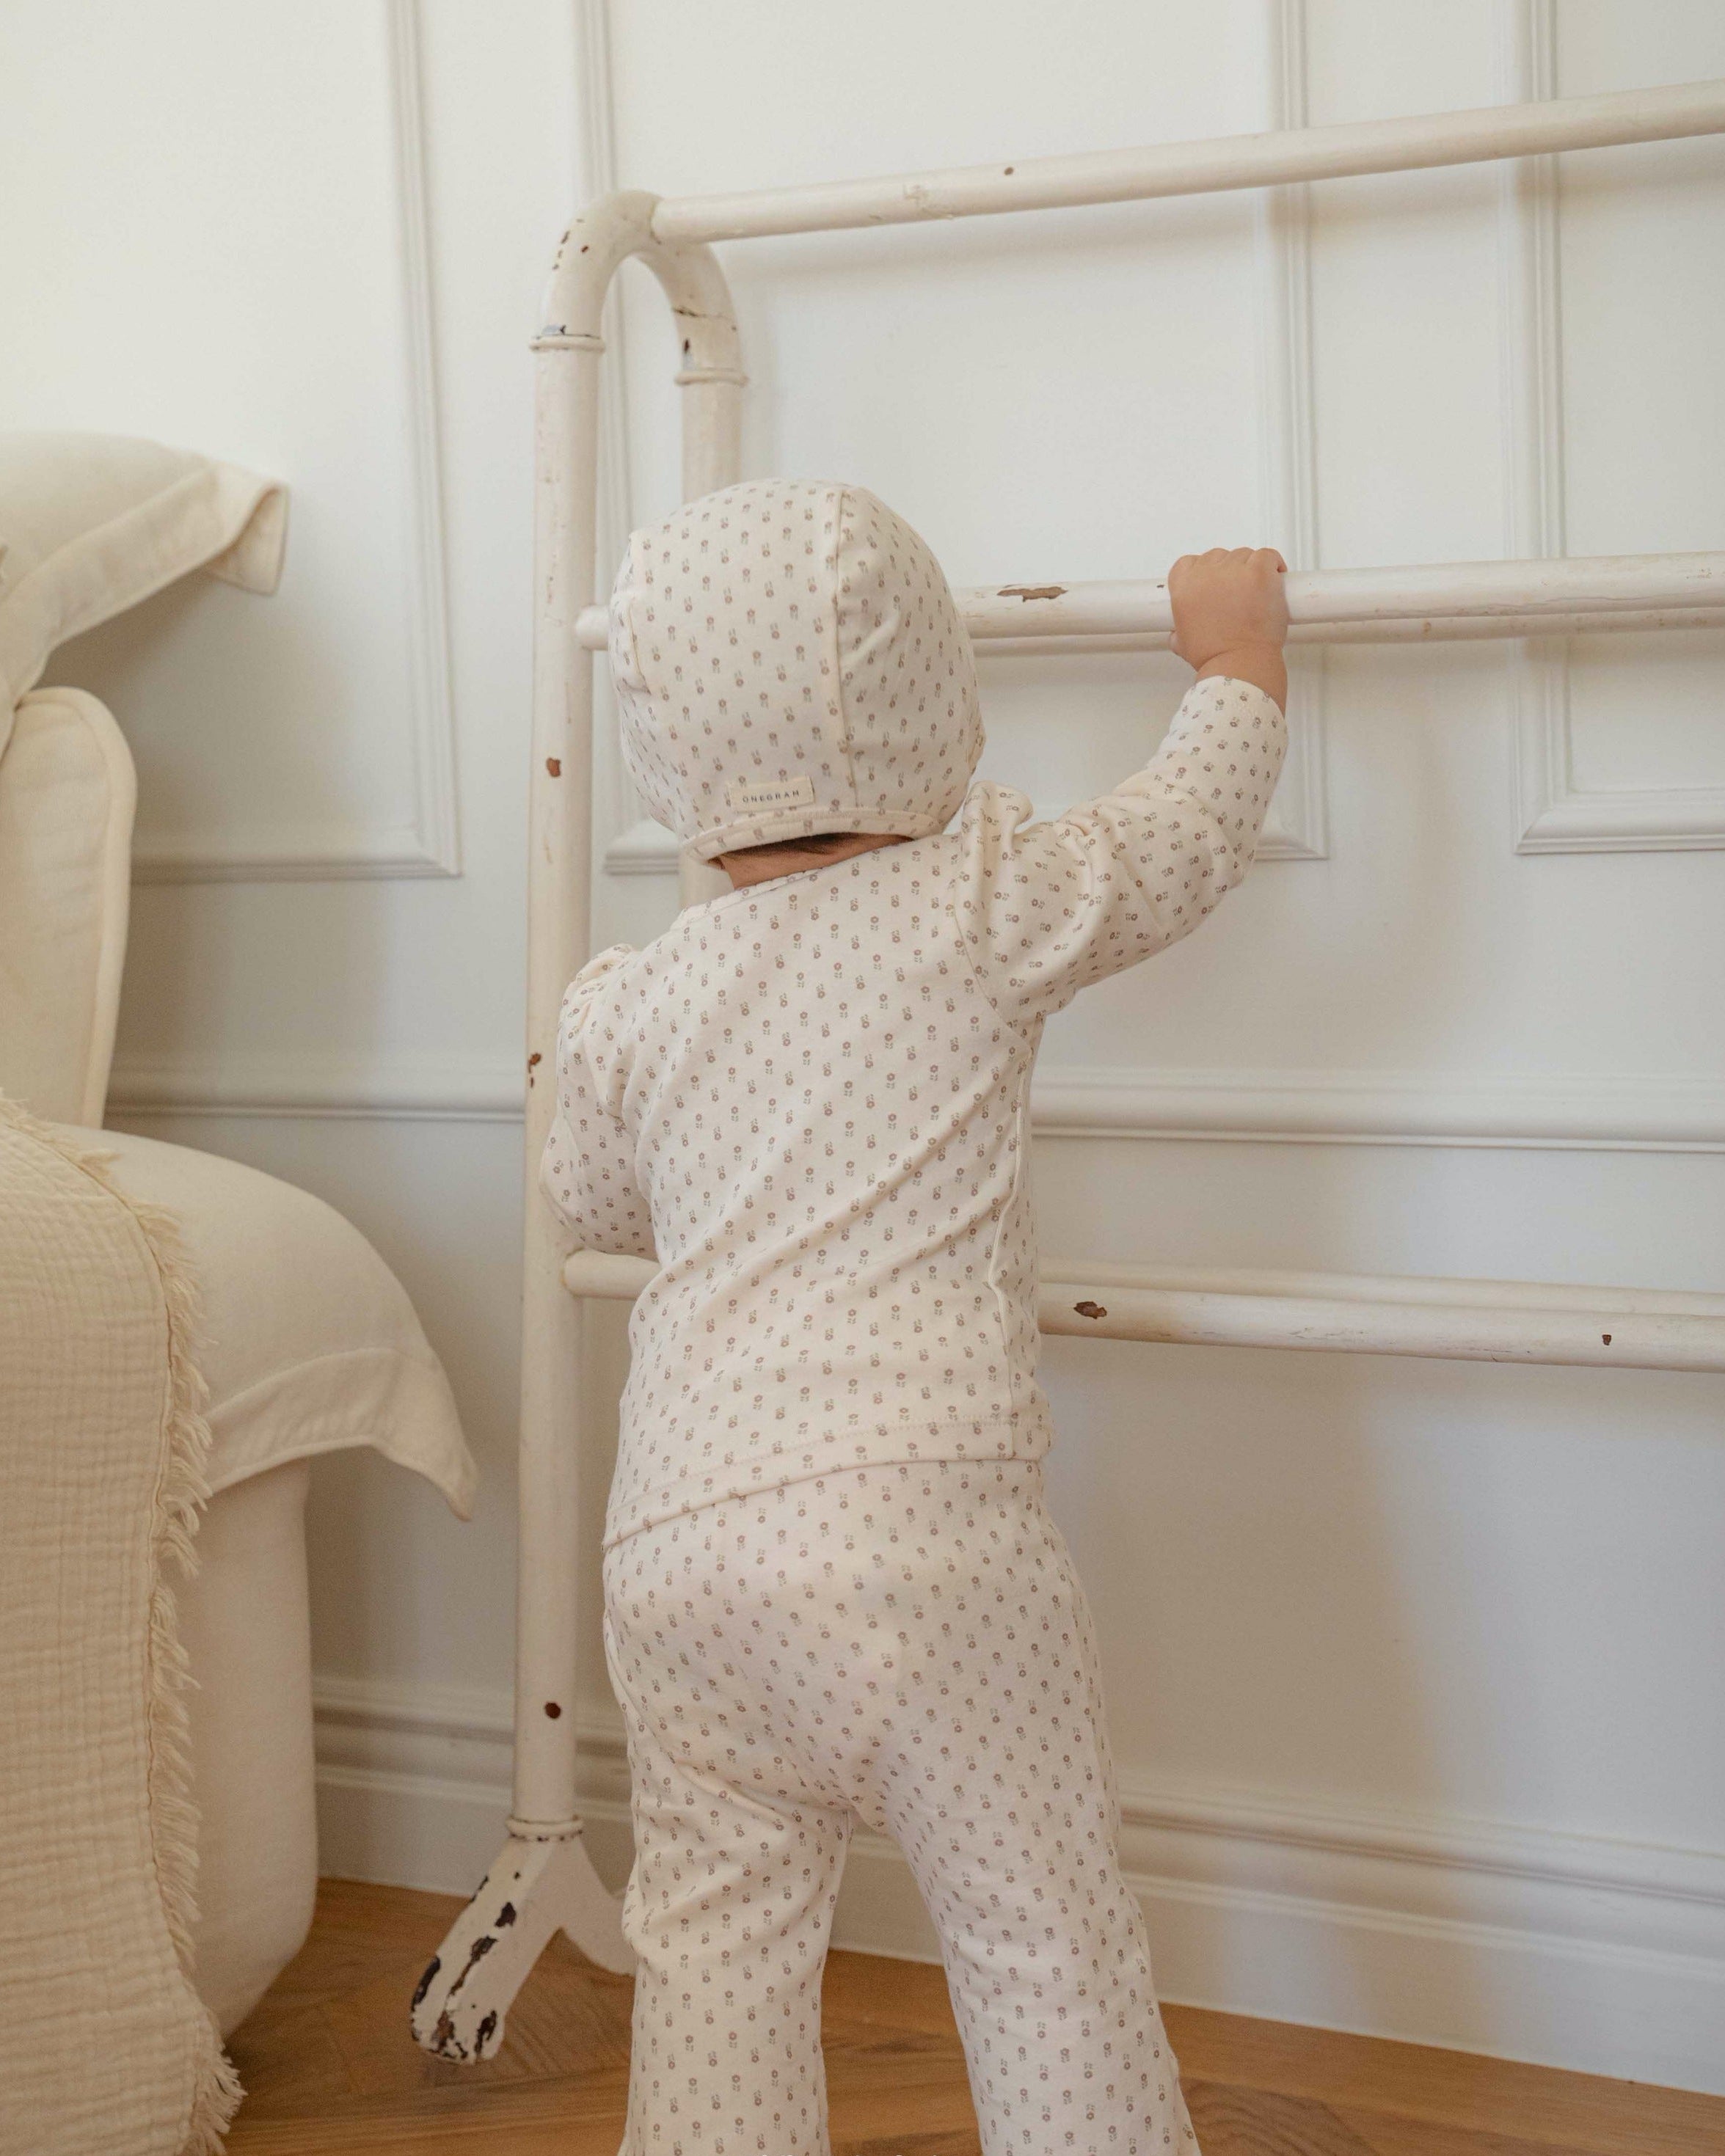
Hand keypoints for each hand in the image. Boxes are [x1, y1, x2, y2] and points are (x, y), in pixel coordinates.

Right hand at [1168, 546, 1288, 709]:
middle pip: (1218, 557)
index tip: (1213, 581)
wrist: (1239, 664)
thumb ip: (1178, 630)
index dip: (1203, 571)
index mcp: (1184, 588)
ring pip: (1243, 555)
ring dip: (1251, 570)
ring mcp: (1233, 571)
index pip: (1188, 563)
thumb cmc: (1215, 656)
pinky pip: (1267, 555)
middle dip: (1229, 572)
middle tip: (1239, 593)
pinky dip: (1273, 564)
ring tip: (1258, 592)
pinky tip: (1274, 577)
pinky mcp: (1258, 571)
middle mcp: (1205, 574)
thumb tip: (1178, 633)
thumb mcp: (1182, 644)